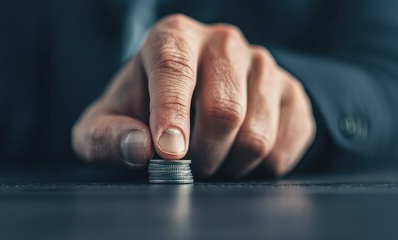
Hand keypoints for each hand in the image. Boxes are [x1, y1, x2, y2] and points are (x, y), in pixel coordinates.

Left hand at [72, 14, 315, 177]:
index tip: (169, 152)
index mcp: (174, 37)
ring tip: (212, 159)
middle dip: (202, 154)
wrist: (192, 99)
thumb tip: (138, 148)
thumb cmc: (145, 108)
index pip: (175, 70)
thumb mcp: (108, 121)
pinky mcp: (292, 92)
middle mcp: (223, 42)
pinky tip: (237, 155)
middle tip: (189, 166)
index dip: (172, 115)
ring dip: (228, 164)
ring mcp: (263, 64)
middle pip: (224, 110)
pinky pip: (283, 147)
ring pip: (257, 134)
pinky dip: (257, 168)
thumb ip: (105, 136)